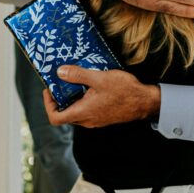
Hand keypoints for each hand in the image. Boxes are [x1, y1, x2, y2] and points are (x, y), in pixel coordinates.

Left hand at [43, 66, 160, 127]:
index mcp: (83, 113)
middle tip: (61, 82)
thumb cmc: (124, 91)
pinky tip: (89, 86)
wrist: (145, 102)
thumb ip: (78, 75)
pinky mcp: (102, 117)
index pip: (55, 118)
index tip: (50, 89)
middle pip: (64, 115)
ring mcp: (95, 120)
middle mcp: (87, 120)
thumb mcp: (99, 78)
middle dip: (59, 99)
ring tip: (75, 81)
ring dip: (71, 99)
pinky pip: (86, 110)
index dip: (48, 104)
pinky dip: (82, 100)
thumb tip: (60, 72)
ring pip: (75, 112)